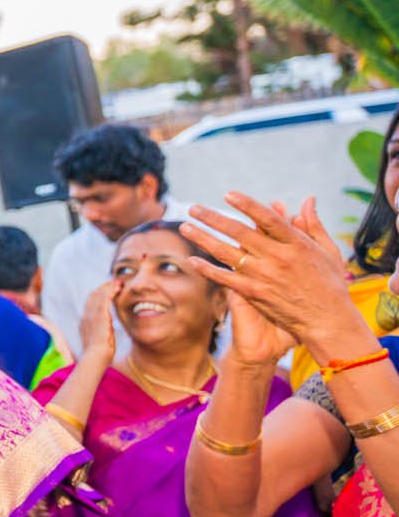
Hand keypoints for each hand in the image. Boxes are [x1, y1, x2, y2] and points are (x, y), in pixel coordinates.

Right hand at [78, 278, 122, 366]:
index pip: (90, 303)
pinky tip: (118, 288)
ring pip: (99, 295)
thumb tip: (106, 332)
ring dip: (109, 287)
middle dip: (104, 288)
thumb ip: (100, 333)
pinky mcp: (99, 316)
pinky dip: (111, 292)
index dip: (99, 295)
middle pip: (93, 295)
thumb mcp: (97, 342)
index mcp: (84, 322)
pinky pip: (105, 299)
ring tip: (119, 283)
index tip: (108, 291)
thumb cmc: (98, 355)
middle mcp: (86, 316)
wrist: (95, 358)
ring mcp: (91, 315)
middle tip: (115, 283)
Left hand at [181, 194, 359, 351]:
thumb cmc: (331, 285)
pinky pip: (226, 278)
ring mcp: (264, 275)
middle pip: (239, 232)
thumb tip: (307, 199)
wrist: (328, 322)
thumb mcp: (328, 252)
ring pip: (227, 252)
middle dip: (213, 218)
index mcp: (297, 244)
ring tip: (185, 227)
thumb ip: (314, 225)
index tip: (228, 194)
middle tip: (193, 208)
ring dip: (203, 238)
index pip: (267, 218)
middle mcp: (277, 257)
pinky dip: (208, 269)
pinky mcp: (255, 293)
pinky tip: (192, 260)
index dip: (247, 205)